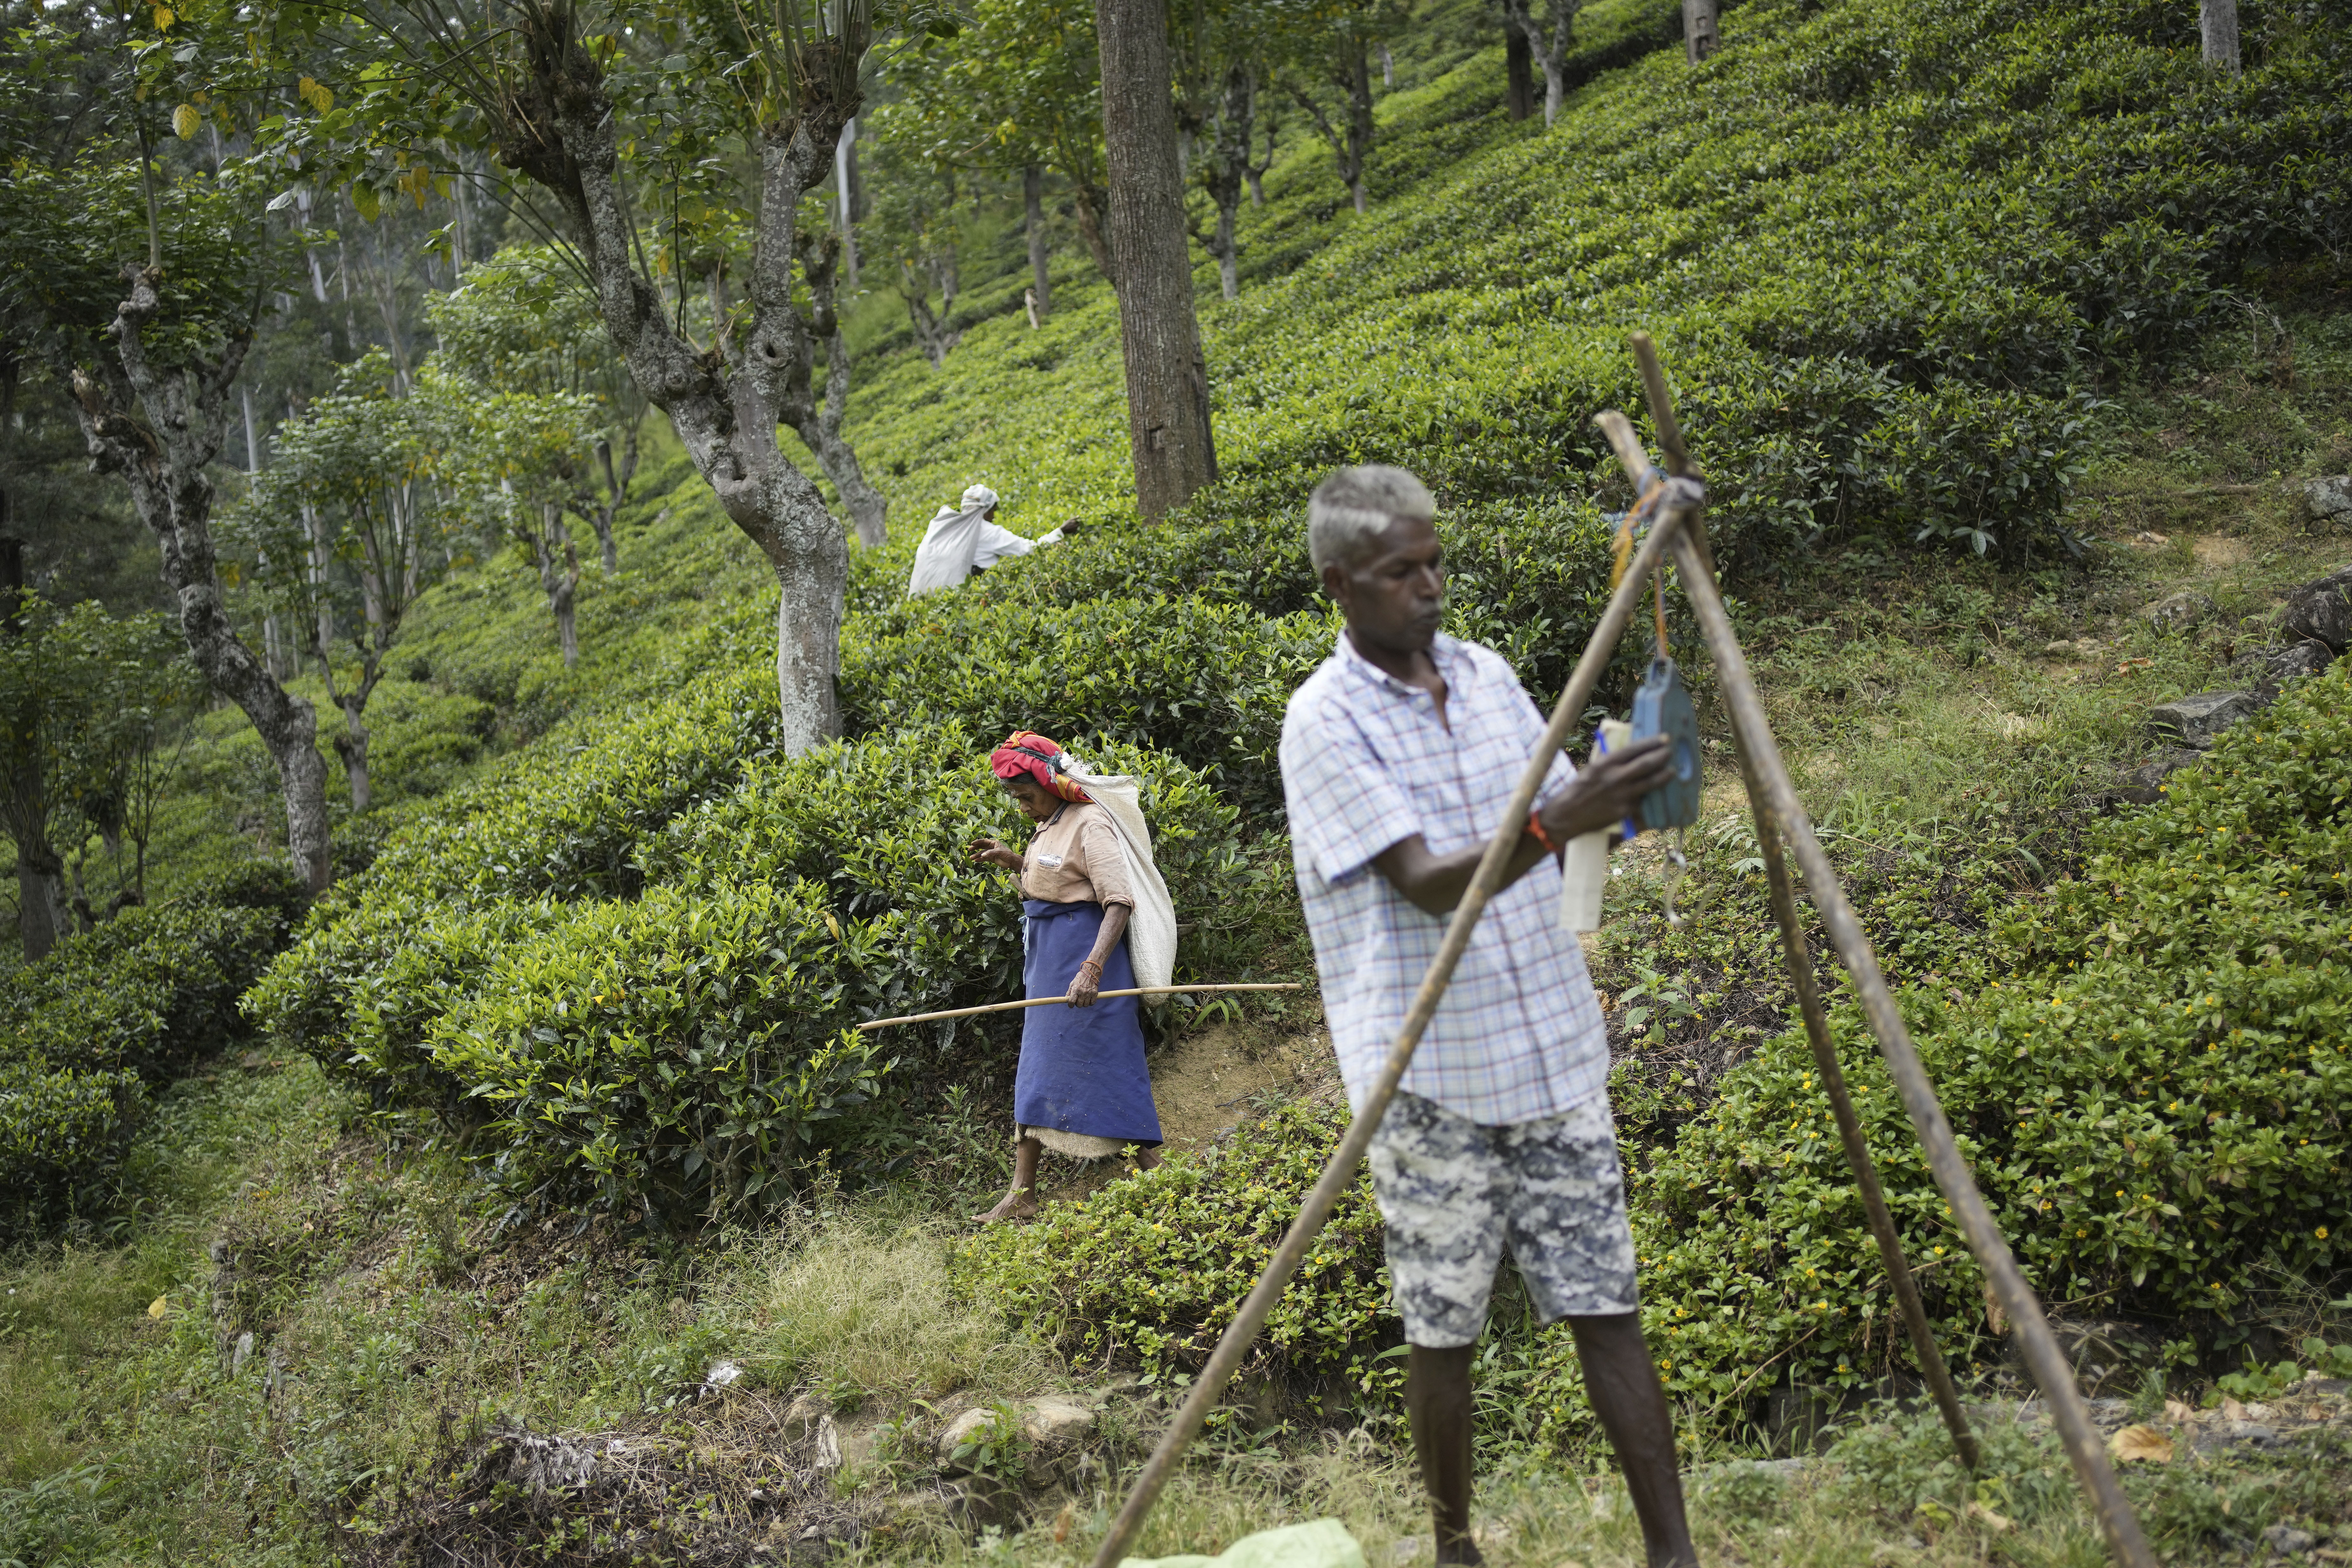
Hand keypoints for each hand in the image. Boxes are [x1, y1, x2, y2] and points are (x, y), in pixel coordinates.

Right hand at [966, 836, 1021, 871]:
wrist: (1011, 861)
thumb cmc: (1007, 854)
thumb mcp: (999, 852)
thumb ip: (990, 853)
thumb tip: (982, 855)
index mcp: (994, 843)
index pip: (984, 841)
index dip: (977, 842)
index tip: (972, 843)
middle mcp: (991, 847)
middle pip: (981, 846)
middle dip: (975, 848)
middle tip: (969, 849)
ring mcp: (991, 853)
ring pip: (982, 853)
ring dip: (976, 855)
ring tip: (971, 858)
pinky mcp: (991, 859)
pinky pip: (984, 858)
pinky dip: (980, 859)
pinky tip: (976, 860)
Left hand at [1066, 958, 1103, 1007]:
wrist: (1090, 972)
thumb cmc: (1080, 977)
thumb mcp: (1073, 983)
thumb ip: (1069, 991)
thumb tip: (1066, 998)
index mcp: (1076, 989)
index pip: (1072, 1001)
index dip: (1070, 1005)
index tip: (1071, 1005)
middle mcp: (1082, 992)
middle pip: (1079, 1005)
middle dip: (1077, 1004)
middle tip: (1078, 1000)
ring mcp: (1089, 993)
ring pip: (1085, 1005)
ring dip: (1084, 1003)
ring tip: (1083, 998)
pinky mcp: (1095, 993)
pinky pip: (1092, 1003)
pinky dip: (1090, 1003)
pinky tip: (1088, 999)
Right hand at [1538, 735, 1678, 842]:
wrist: (1567, 814)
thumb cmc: (1580, 788)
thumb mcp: (1593, 768)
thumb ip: (1612, 762)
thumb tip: (1634, 754)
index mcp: (1606, 763)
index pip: (1634, 749)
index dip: (1652, 742)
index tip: (1665, 738)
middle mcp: (1615, 777)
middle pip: (1647, 764)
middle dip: (1663, 756)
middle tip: (1670, 752)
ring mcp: (1622, 795)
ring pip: (1651, 783)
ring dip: (1665, 776)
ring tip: (1672, 771)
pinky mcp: (1625, 811)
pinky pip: (1644, 802)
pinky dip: (1653, 797)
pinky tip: (1661, 794)